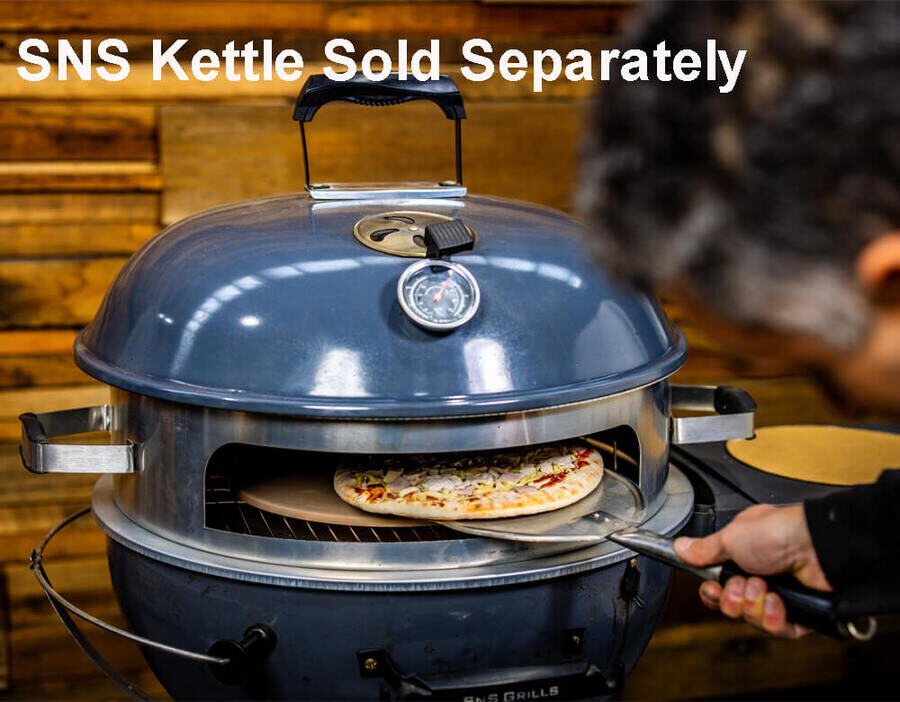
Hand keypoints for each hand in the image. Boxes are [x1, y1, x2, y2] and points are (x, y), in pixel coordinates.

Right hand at [673, 504, 830, 637]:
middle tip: (742, 583)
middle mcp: (761, 574)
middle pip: (732, 605)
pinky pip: (777, 629)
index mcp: (743, 555)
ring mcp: (781, 594)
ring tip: (764, 587)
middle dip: (734, 598)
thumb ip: (704, 549)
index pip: (717, 585)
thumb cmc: (778, 533)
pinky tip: (779, 601)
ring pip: (753, 619)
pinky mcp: (800, 613)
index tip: (712, 587)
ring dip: (754, 605)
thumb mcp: (731, 536)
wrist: (817, 548)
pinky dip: (775, 617)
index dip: (712, 592)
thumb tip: (682, 547)